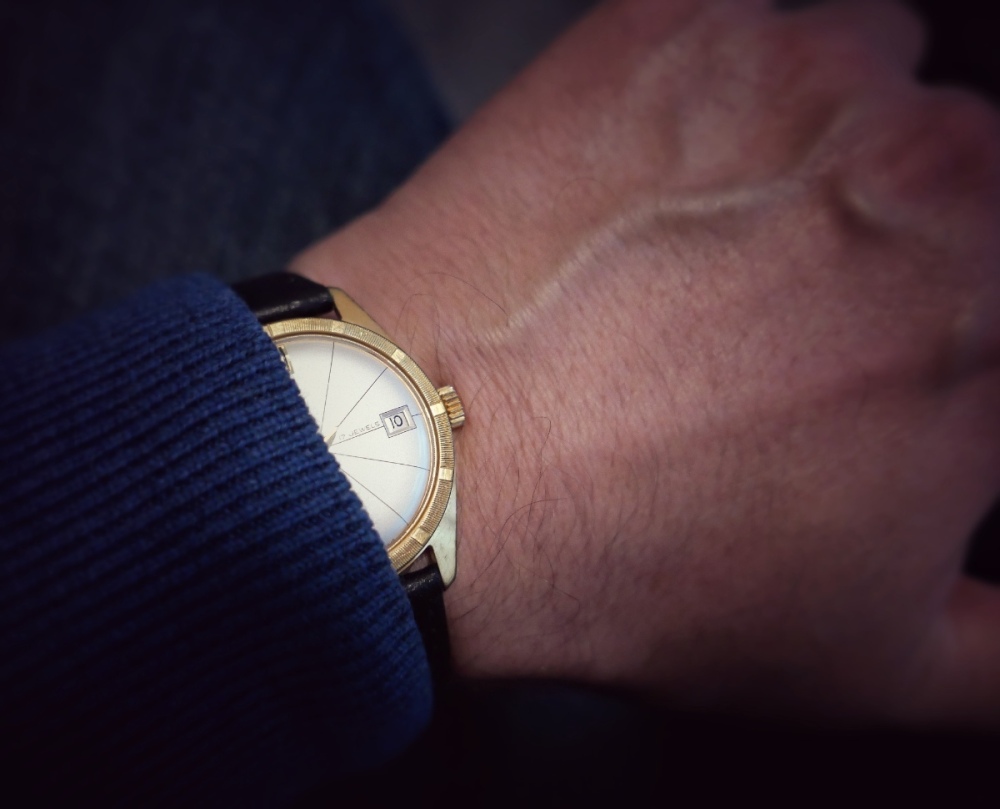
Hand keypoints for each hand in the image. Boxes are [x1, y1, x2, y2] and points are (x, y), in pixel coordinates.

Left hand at [294, 0, 999, 724]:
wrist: (440, 470)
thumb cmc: (648, 568)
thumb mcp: (876, 662)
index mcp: (997, 319)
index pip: (997, 301)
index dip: (949, 333)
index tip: (891, 346)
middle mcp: (940, 171)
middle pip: (963, 171)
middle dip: (903, 235)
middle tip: (799, 306)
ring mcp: (804, 78)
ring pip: (872, 72)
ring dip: (825, 141)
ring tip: (725, 231)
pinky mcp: (671, 31)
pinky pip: (741, 28)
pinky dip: (716, 90)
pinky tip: (655, 175)